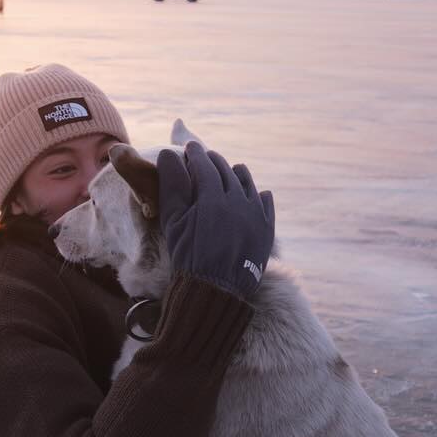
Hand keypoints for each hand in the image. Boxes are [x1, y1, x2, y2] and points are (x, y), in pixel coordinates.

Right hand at [157, 141, 274, 298]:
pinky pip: (265, 201)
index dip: (195, 153)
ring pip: (247, 182)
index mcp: (213, 196)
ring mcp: (256, 214)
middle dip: (213, 161)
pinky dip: (257, 194)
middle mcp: (239, 200)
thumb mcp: (173, 221)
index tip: (189, 147)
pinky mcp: (267, 228)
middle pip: (226, 170)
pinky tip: (253, 195)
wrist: (216, 289)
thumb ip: (172, 185)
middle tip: (205, 158)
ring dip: (235, 174)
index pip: (204, 163)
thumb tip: (169, 155)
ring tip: (228, 172)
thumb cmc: (189, 255)